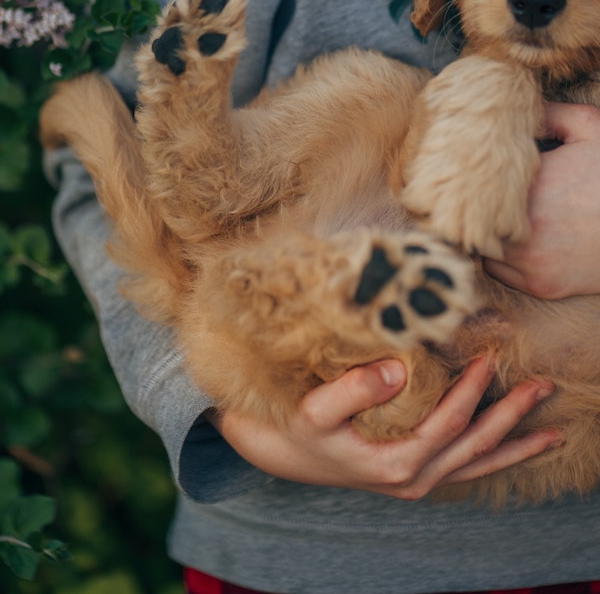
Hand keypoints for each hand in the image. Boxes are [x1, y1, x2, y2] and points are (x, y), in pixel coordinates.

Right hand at [210, 357, 556, 499]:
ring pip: (479, 463)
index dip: (471, 392)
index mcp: (395, 464)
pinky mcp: (418, 476)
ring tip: (552, 429)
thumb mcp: (316, 408)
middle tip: (543, 387)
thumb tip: (399, 370)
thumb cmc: (302, 428)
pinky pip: (467, 468)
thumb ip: (354, 389)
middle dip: (513, 417)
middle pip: (476, 446)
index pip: (447, 424)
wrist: (289, 455)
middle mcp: (415, 479)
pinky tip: (516, 444)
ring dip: (516, 443)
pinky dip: (496, 456)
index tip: (487, 359)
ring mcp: (420, 481)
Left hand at [484, 102, 599, 298]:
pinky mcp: (540, 284)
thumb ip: (550, 115)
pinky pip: (498, 271)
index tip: (476, 168)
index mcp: (530, 184)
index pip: (475, 180)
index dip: (473, 174)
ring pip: (481, 245)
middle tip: (474, 193)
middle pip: (470, 215)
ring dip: (484, 231)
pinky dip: (501, 257)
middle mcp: (524, 225)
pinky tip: (513, 239)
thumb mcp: (590, 130)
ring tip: (497, 216)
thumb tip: (517, 112)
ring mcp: (530, 259)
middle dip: (471, 204)